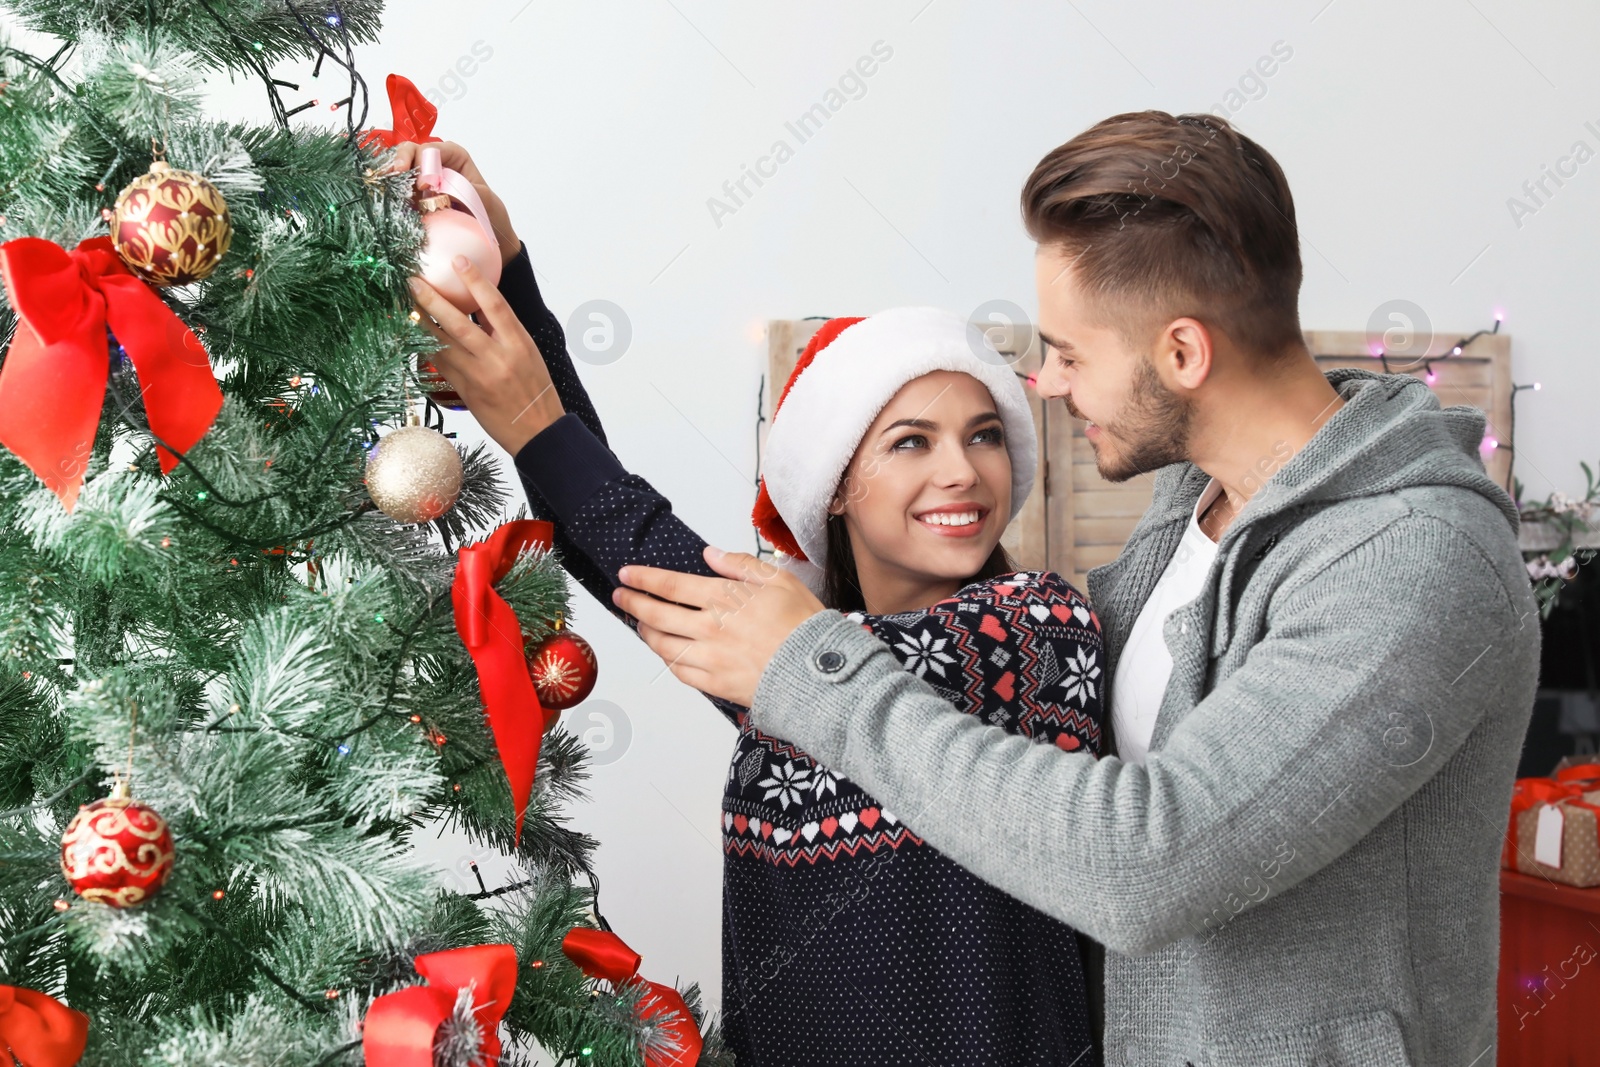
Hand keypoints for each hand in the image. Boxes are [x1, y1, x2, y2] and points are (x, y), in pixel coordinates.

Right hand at [382, 140, 519, 267]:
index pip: (431, 149)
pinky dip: (391, 193)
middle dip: (399, 162)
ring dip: (392, 178)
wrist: (487, 236)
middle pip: (409, 152)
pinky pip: (397, 189)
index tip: (422, 184)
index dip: (423, 163)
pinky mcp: (412, 196)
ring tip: (388, 190)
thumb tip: (439, 189)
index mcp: (454, 156)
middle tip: (394, 176)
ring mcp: (421, 178)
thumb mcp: (484, 200)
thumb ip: (465, 190)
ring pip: (398, 169)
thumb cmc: (489, 214)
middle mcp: (435, 162)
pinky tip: (388, 201)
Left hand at [409, 257, 564, 455]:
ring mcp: (480, 376)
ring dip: (421, 323)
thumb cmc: (536, 392)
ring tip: (405, 305)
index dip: (475, 281)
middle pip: (459, 323)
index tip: (458, 261)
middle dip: (432, 300)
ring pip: (443, 344)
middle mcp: (498, 358)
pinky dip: (427, 349)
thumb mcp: (528, 355)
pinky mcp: (466, 392)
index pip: (495, 305)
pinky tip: (414, 335)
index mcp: (519, 344)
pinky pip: (441, 365)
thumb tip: (478, 305)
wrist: (539, 433)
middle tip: (413, 281)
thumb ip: (503, 331)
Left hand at [612, 546, 827, 706]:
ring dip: (646, 632)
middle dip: (633, 603)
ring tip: (640, 623)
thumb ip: (740, 565)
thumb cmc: (803, 625)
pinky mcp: (715, 685)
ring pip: (662, 645)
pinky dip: (667, 660)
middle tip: (621, 596)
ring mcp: (709, 659)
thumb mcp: (779, 580)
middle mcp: (709, 629)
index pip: (669, 585)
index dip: (643, 579)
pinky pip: (680, 672)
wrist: (817, 673)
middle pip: (656, 615)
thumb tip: (710, 554)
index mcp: (723, 599)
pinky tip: (665, 652)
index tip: (627, 574)